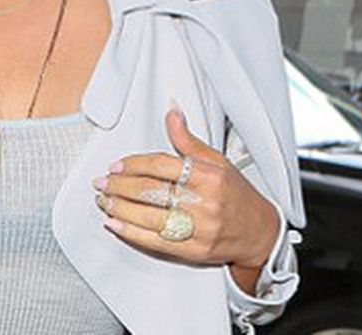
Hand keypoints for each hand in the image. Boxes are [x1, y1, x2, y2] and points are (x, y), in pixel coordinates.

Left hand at [93, 108, 278, 285]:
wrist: (260, 233)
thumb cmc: (237, 195)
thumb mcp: (217, 161)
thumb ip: (188, 139)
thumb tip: (172, 111)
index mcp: (209, 176)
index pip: (162, 166)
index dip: (134, 164)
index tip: (116, 165)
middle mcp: (204, 202)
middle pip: (151, 191)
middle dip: (120, 186)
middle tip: (101, 182)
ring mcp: (198, 229)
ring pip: (149, 217)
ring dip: (120, 208)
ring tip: (103, 200)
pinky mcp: (193, 251)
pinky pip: (155, 241)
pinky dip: (130, 232)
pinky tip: (115, 223)